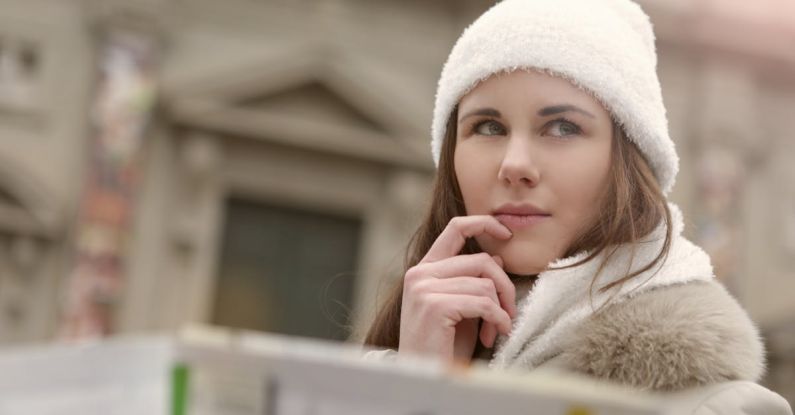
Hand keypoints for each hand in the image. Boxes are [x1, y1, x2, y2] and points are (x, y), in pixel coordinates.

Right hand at [398, 215, 516, 363]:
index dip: (484, 223)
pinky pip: (483, 303)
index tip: (506, 233)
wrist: (422, 376)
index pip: (455, 228)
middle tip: (508, 313)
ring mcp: (424, 288)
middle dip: (504, 288)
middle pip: (482, 261)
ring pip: (485, 284)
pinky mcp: (433, 305)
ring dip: (501, 310)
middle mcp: (420, 274)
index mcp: (424, 269)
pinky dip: (498, 320)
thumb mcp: (463, 310)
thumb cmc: (443, 347)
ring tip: (496, 330)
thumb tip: (497, 258)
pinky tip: (494, 335)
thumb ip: (474, 282)